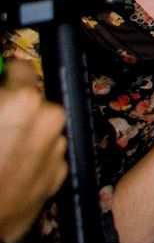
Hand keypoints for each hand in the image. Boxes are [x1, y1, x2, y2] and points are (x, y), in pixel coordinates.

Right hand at [0, 63, 66, 242]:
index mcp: (24, 103)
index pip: (20, 68)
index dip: (5, 74)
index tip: (0, 78)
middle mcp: (50, 121)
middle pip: (33, 101)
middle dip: (14, 107)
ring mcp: (57, 149)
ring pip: (40, 128)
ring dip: (23, 133)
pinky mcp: (58, 174)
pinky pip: (44, 154)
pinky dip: (29, 156)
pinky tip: (7, 168)